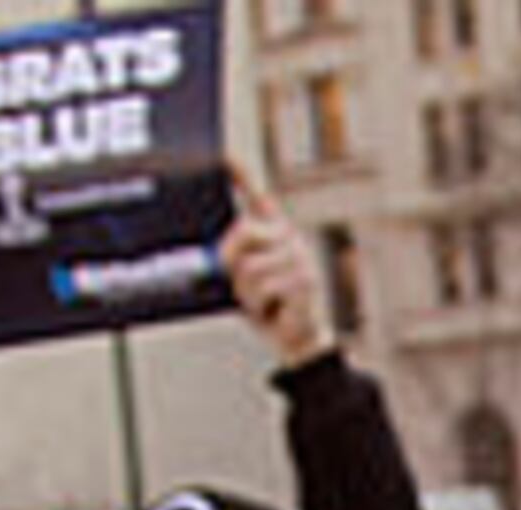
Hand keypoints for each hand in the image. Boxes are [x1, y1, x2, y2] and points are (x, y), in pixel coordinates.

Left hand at [220, 170, 330, 365]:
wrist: (297, 340)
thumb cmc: (268, 307)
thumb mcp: (244, 280)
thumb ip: (231, 262)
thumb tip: (216, 259)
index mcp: (273, 233)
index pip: (256, 198)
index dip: (242, 177)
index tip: (226, 158)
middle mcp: (288, 237)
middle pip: (243, 231)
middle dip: (230, 261)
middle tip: (239, 284)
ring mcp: (299, 256)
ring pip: (249, 267)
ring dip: (246, 292)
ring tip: (262, 301)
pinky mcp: (304, 279)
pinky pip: (263, 286)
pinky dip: (260, 303)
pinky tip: (274, 308)